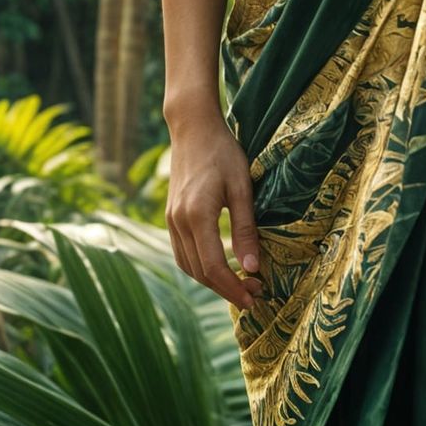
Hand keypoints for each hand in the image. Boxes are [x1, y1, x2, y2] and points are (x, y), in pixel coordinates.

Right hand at [165, 116, 265, 309]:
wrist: (193, 128)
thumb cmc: (223, 152)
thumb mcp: (242, 187)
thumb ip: (245, 228)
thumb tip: (253, 267)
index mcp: (197, 215)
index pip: (213, 267)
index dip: (233, 287)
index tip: (254, 297)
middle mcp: (178, 222)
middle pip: (199, 272)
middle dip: (226, 288)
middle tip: (254, 294)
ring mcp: (170, 220)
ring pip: (188, 266)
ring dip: (212, 281)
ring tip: (240, 284)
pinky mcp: (170, 216)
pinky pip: (182, 252)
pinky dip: (199, 266)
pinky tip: (219, 266)